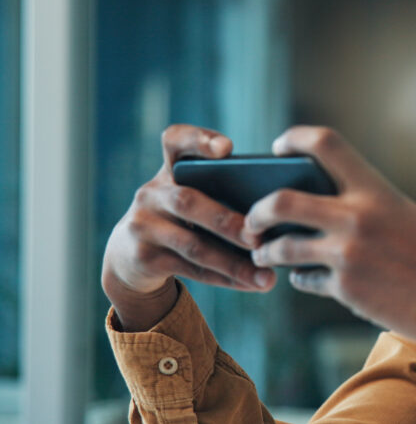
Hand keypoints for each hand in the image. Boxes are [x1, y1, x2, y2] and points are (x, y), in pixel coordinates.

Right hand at [102, 124, 275, 330]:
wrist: (129, 255)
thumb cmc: (182, 218)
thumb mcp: (192, 196)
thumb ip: (223, 193)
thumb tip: (279, 212)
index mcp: (169, 169)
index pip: (175, 141)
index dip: (199, 140)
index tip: (227, 149)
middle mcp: (151, 193)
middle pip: (188, 202)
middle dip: (227, 222)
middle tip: (259, 238)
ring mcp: (143, 226)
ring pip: (193, 245)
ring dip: (234, 263)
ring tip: (267, 277)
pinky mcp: (143, 258)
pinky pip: (192, 270)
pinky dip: (226, 278)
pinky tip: (253, 283)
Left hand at [245, 126, 415, 348]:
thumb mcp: (401, 212)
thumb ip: (362, 202)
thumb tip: (317, 202)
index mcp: (375, 189)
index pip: (325, 143)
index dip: (293, 138)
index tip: (278, 147)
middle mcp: (356, 217)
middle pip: (281, 200)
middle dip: (257, 210)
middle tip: (252, 217)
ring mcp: (347, 255)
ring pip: (282, 247)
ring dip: (266, 250)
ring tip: (263, 252)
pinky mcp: (345, 290)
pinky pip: (304, 279)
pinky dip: (300, 278)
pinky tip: (305, 278)